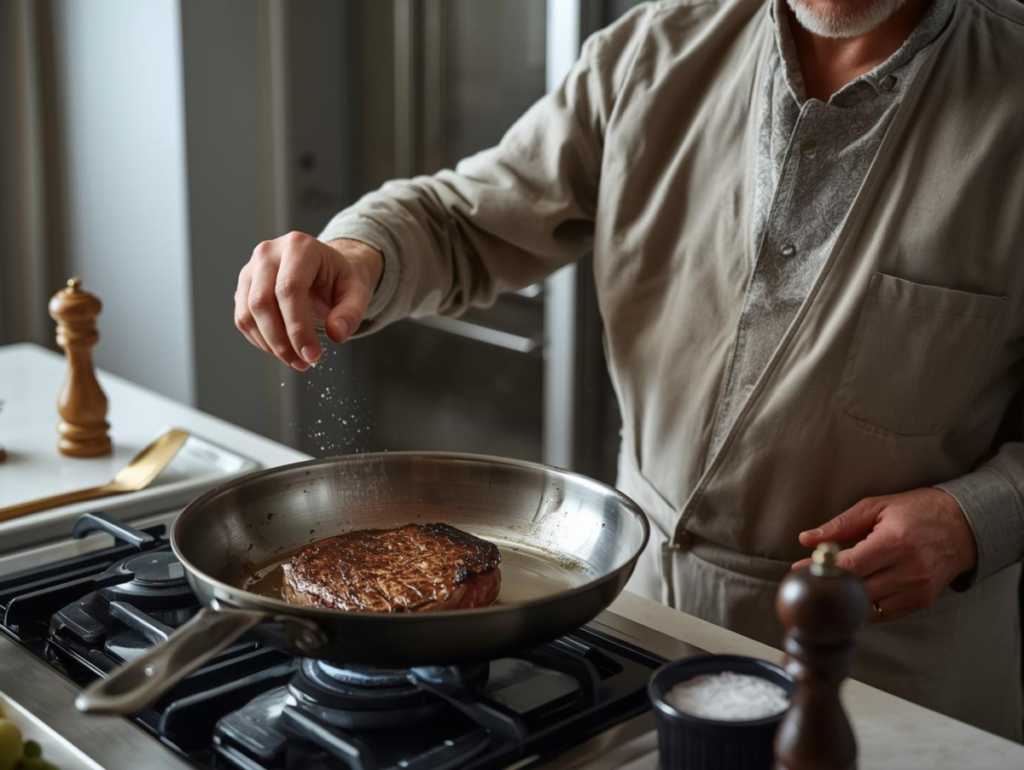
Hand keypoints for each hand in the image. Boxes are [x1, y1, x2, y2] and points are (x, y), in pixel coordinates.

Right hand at [234, 233, 383, 369]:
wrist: (324, 268)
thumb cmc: (339, 278)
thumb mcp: (357, 291)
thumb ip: (351, 312)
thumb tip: (337, 334)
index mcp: (299, 247)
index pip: (289, 289)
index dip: (298, 327)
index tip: (312, 355)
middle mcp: (269, 253)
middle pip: (263, 301)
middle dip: (282, 340)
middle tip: (304, 362)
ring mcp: (251, 269)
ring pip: (248, 313)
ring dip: (270, 345)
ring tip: (296, 360)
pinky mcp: (244, 287)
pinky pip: (243, 319)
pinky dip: (260, 340)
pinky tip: (282, 349)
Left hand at [793, 488, 977, 621]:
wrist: (963, 526)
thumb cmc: (916, 511)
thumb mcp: (876, 507)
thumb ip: (840, 525)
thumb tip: (806, 539)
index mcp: (895, 542)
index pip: (851, 566)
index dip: (823, 570)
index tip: (800, 569)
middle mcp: (909, 569)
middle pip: (858, 590)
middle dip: (831, 586)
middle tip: (812, 579)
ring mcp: (918, 589)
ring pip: (868, 606)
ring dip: (848, 597)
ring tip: (835, 584)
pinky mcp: (922, 600)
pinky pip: (884, 613)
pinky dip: (866, 604)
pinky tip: (859, 589)